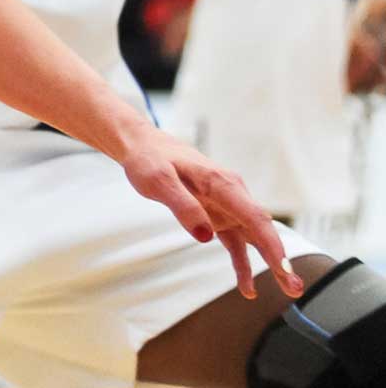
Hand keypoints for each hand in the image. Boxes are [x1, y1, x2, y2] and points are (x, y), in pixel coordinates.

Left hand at [120, 127, 303, 300]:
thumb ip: (182, 205)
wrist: (143, 146)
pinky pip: (235, 242)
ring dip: (270, 262)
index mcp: (220, 181)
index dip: (270, 242)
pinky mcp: (217, 215)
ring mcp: (225, 205)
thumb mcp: (158, 180)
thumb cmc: (151, 159)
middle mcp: (230, 193)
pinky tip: (247, 287)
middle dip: (279, 257)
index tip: (283, 266)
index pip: (253, 215)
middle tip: (294, 286)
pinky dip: (242, 263)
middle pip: (260, 228)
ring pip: (253, 237)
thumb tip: (205, 235)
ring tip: (288, 290)